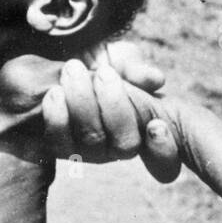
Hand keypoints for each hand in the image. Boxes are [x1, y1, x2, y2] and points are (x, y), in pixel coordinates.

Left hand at [42, 41, 181, 182]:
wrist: (61, 67)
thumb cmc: (98, 63)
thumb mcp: (119, 59)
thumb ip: (136, 69)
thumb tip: (154, 79)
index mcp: (145, 130)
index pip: (166, 163)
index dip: (164, 150)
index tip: (156, 125)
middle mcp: (120, 148)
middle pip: (126, 145)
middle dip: (115, 105)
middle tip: (104, 72)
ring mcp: (91, 152)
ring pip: (92, 141)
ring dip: (83, 104)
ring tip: (74, 71)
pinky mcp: (61, 148)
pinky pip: (59, 144)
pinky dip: (57, 117)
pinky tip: (55, 92)